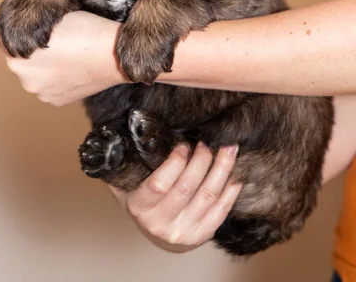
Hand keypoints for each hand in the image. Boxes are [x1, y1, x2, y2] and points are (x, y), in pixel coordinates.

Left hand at [0, 12, 122, 105]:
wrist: (115, 55)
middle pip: (25, 58)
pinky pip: (51, 85)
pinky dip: (59, 76)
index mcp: (17, 59)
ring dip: (48, 63)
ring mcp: (43, 94)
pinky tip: (74, 66)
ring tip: (72, 51)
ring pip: (39, 72)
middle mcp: (25, 81)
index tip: (52, 28)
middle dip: (37, 49)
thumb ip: (2, 25)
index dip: (31, 30)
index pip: (12, 40)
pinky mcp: (58, 101)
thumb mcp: (45, 19)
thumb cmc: (84, 31)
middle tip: (64, 37)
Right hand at [110, 142, 241, 252]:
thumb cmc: (142, 196)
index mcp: (139, 207)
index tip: (184, 143)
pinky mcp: (202, 235)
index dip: (175, 162)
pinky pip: (221, 210)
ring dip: (222, 169)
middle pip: (188, 187)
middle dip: (202, 159)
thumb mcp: (128, 181)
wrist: (155, 230)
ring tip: (229, 148)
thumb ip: (128, 159)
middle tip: (208, 141)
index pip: (159, 184)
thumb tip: (131, 128)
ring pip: (208, 196)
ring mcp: (183, 232)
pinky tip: (236, 172)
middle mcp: (160, 224)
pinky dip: (231, 189)